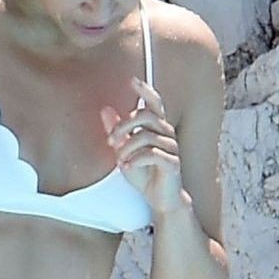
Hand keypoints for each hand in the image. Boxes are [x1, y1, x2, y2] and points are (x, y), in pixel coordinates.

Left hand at [101, 76, 183, 214]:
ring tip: (120, 161)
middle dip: (123, 125)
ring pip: (146, 136)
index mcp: (157, 127)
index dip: (145, 90)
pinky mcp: (173, 164)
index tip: (132, 80)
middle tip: (110, 141)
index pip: (155, 102)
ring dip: (127, 148)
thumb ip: (117, 131)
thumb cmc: (143, 174)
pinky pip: (152, 155)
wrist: (158, 198)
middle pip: (145, 115)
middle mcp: (167, 133)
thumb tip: (105, 109)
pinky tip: (126, 167)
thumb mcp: (124, 152)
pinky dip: (135, 160)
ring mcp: (172, 148)